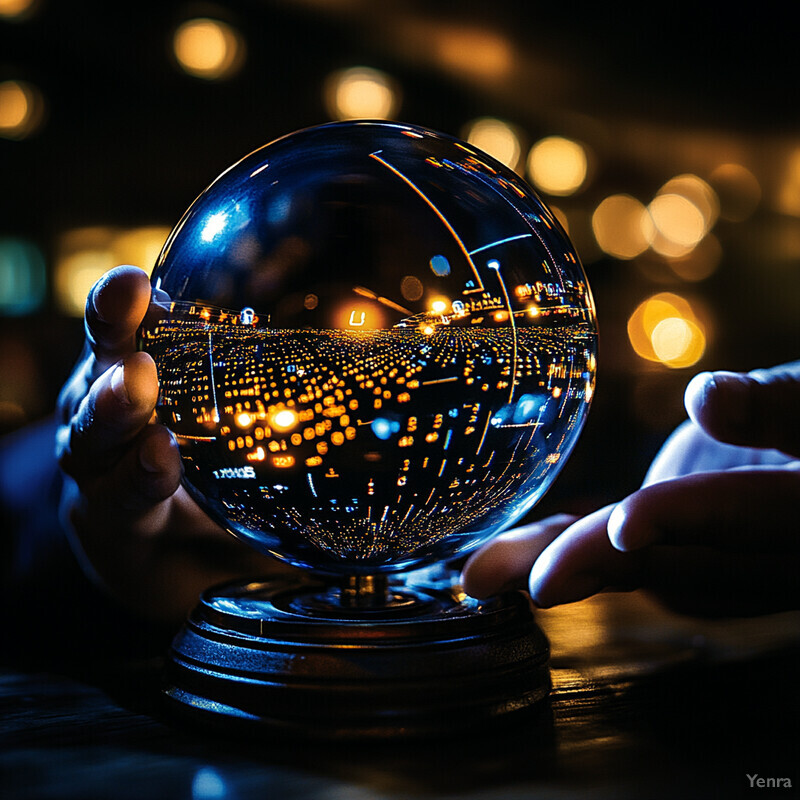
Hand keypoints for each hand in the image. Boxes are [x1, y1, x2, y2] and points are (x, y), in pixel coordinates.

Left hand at [56, 266, 282, 623]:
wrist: (163, 518)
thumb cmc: (211, 543)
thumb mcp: (244, 558)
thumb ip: (288, 557)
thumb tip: (369, 556)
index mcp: (130, 518)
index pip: (122, 503)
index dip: (139, 480)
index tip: (165, 455)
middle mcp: (107, 465)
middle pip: (92, 439)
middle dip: (114, 409)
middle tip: (141, 378)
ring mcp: (108, 417)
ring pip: (90, 380)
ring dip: (111, 341)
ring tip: (130, 299)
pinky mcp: (115, 373)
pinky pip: (106, 342)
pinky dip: (119, 312)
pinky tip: (136, 283)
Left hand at [462, 362, 799, 616]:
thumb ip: (776, 406)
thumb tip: (708, 398)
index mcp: (797, 520)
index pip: (741, 515)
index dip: (682, 519)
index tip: (626, 527)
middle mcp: (753, 564)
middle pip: (664, 561)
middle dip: (580, 563)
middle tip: (493, 575)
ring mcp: (712, 570)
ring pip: (630, 570)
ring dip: (552, 569)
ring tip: (480, 574)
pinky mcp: (680, 559)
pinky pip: (621, 563)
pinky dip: (567, 557)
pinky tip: (507, 560)